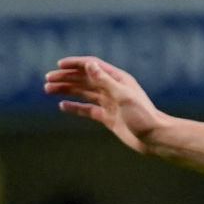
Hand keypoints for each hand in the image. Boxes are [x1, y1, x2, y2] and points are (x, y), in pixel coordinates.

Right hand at [43, 56, 171, 153]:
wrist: (155, 138)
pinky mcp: (108, 117)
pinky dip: (75, 107)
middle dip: (66, 78)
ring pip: (84, 93)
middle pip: (85, 79)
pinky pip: (88, 109)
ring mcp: (110, 103)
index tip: (58, 65)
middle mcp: (113, 89)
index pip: (93, 66)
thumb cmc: (143, 116)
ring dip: (67, 90)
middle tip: (47, 80)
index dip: (75, 64)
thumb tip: (89, 64)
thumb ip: (105, 81)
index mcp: (118, 80)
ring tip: (48, 89)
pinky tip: (62, 106)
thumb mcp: (123, 96)